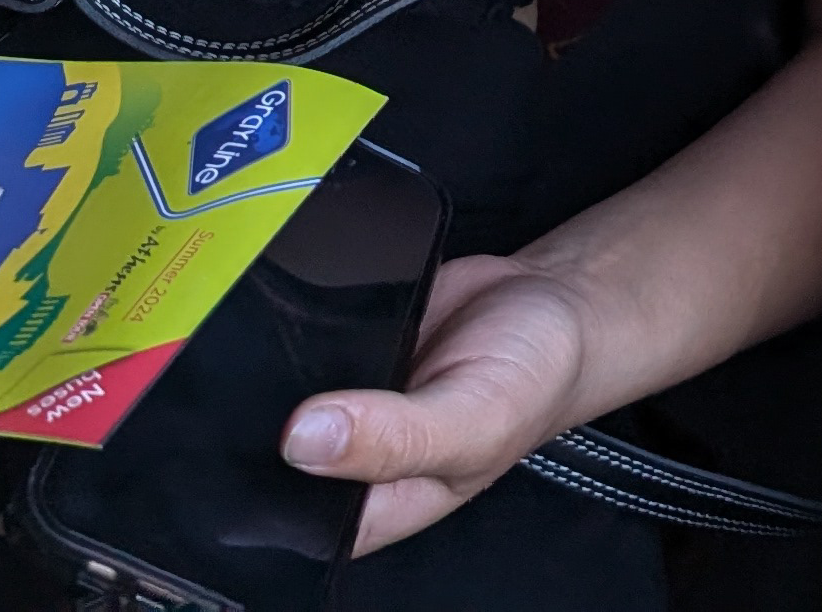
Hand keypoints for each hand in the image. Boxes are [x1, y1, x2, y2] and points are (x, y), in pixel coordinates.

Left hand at [284, 251, 593, 554]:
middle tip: (303, 380)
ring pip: (275, 391)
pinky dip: (302, 320)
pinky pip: (298, 337)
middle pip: (269, 453)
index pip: (288, 520)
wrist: (557, 301)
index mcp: (376, 507)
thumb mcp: (476, 422)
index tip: (267, 440)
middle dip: (266, 418)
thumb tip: (304, 439)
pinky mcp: (344, 345)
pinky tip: (326, 309)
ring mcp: (343, 401)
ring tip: (330, 339)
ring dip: (279, 364)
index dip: (264, 487)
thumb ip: (395, 437)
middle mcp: (350, 460)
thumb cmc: (533, 380)